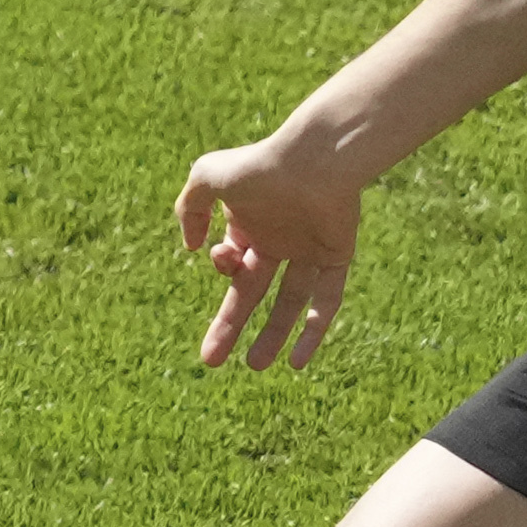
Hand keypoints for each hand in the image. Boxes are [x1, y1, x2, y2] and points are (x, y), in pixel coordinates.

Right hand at [177, 133, 363, 369]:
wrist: (316, 160)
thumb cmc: (261, 166)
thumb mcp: (207, 177)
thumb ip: (189, 208)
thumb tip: (192, 247)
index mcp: (249, 224)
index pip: (232, 264)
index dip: (225, 269)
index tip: (225, 258)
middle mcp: (279, 240)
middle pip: (252, 293)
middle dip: (230, 326)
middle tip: (211, 362)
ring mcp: (309, 250)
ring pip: (290, 302)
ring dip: (273, 335)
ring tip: (256, 366)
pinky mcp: (337, 255)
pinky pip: (326, 300)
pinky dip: (313, 330)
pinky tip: (298, 361)